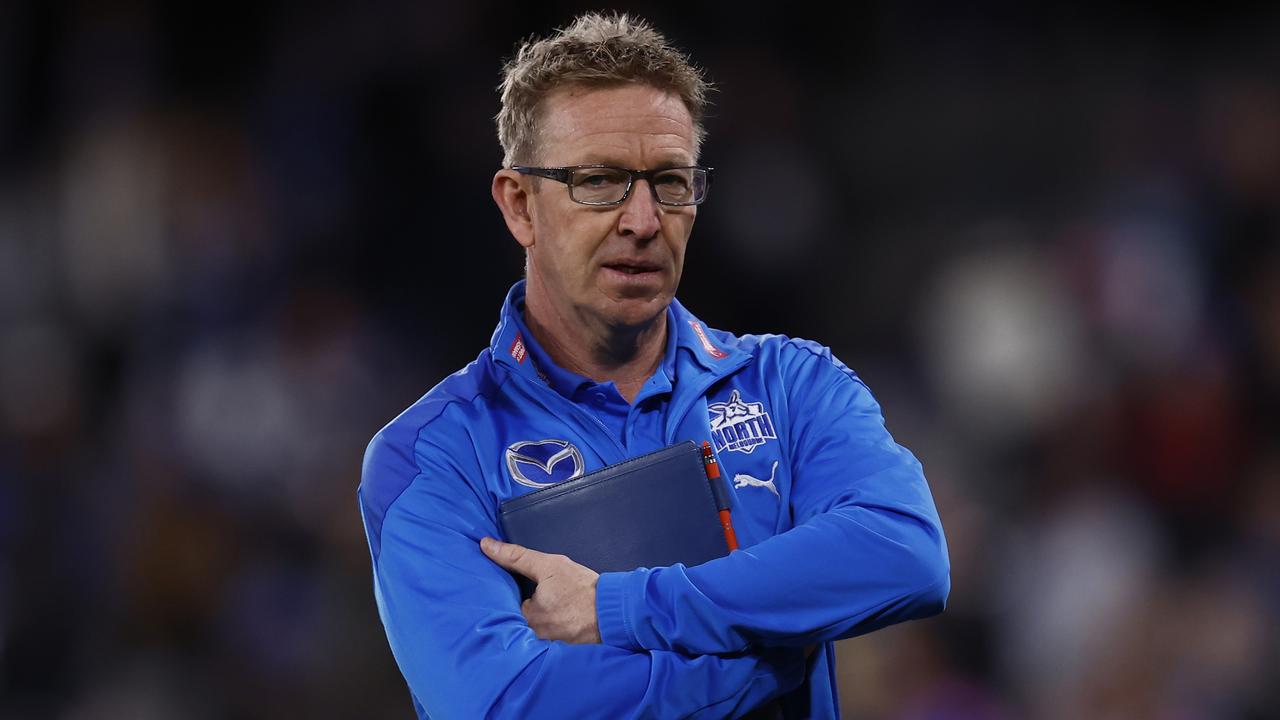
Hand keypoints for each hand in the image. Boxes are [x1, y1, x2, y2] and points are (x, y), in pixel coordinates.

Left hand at [481, 537, 601, 643]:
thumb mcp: (549, 566)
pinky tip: (566, 618)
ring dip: (544, 618)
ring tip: (558, 606)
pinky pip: (551, 639)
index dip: (518, 592)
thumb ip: (516, 556)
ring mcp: (549, 647)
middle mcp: (534, 637)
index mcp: (526, 618)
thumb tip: (486, 545)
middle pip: (522, 618)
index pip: (509, 604)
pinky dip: (555, 629)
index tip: (531, 587)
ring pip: (536, 628)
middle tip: (549, 596)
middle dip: (531, 606)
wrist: (616, 610)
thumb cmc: (583, 588)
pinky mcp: (564, 652)